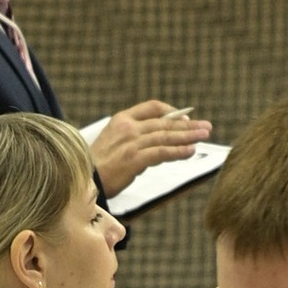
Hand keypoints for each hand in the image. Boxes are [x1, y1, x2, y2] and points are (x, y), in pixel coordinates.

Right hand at [89, 101, 211, 198]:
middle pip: (164, 122)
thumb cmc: (95, 166)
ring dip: (188, 136)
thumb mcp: (112, 142)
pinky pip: (161, 152)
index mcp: (121, 119)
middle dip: (188, 125)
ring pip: (166, 136)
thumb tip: (157, 141)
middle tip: (206, 126)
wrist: (81, 179)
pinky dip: (177, 151)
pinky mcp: (134, 159)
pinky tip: (190, 151)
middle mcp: (128, 128)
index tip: (185, 117)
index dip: (172, 111)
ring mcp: (131, 143)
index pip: (152, 107)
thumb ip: (133, 137)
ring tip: (204, 136)